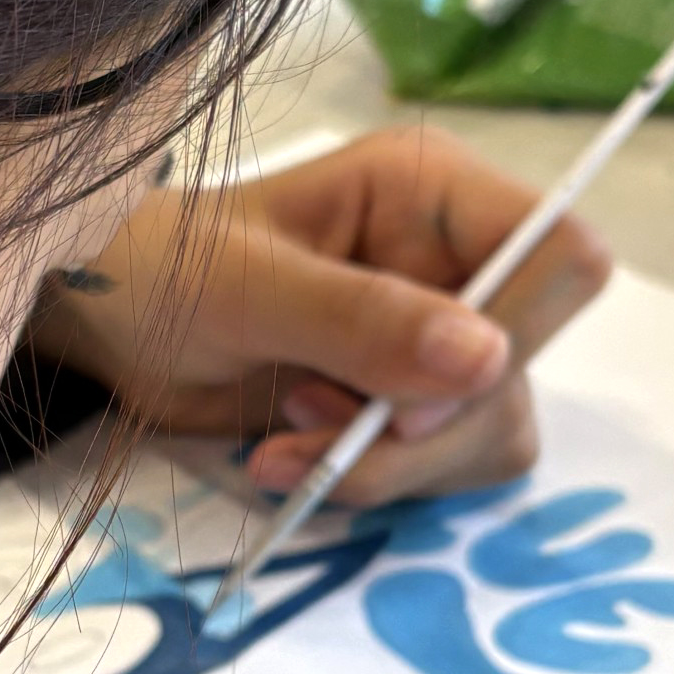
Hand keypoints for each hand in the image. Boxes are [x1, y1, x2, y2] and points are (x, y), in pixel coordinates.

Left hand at [32, 127, 610, 506]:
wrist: (112, 327)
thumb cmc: (165, 269)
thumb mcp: (249, 288)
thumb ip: (363, 320)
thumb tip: (487, 360)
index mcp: (433, 192)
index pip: (561, 253)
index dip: (519, 332)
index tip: (417, 391)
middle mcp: (458, 259)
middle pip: (527, 364)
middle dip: (423, 422)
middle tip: (315, 417)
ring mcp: (444, 335)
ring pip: (492, 429)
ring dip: (385, 462)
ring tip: (286, 437)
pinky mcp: (418, 402)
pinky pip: (448, 468)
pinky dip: (370, 480)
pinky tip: (290, 456)